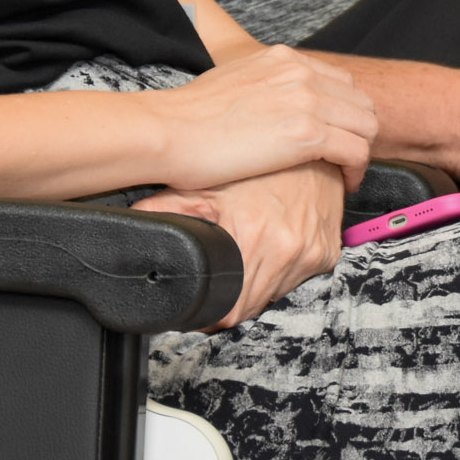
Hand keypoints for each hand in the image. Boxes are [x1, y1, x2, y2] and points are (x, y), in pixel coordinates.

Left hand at [134, 162, 344, 327]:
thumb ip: (166, 208)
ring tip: (249, 256)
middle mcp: (288, 248)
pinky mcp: (327, 251)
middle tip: (223, 278)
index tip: (204, 307)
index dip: (213, 314)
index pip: (232, 310)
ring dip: (260, 285)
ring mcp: (311, 252)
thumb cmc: (256, 165)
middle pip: (253, 307)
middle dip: (234, 299)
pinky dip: (284, 271)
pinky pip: (300, 278)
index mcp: (255, 236)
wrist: (308, 145)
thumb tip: (132, 223)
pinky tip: (273, 247)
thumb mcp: (206, 185)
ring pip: (277, 295)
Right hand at [148, 45, 377, 191]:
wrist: (168, 131)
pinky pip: (356, 151)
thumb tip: (270, 107)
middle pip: (360, 101)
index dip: (343, 112)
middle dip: (357, 132)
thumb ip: (262, 86)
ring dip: (361, 152)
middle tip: (344, 160)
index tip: (335, 136)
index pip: (340, 81)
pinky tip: (343, 184)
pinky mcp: (307, 134)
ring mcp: (307, 101)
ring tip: (345, 175)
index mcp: (283, 59)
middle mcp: (301, 73)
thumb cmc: (188, 117)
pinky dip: (356, 170)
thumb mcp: (233, 81)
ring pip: (366, 125)